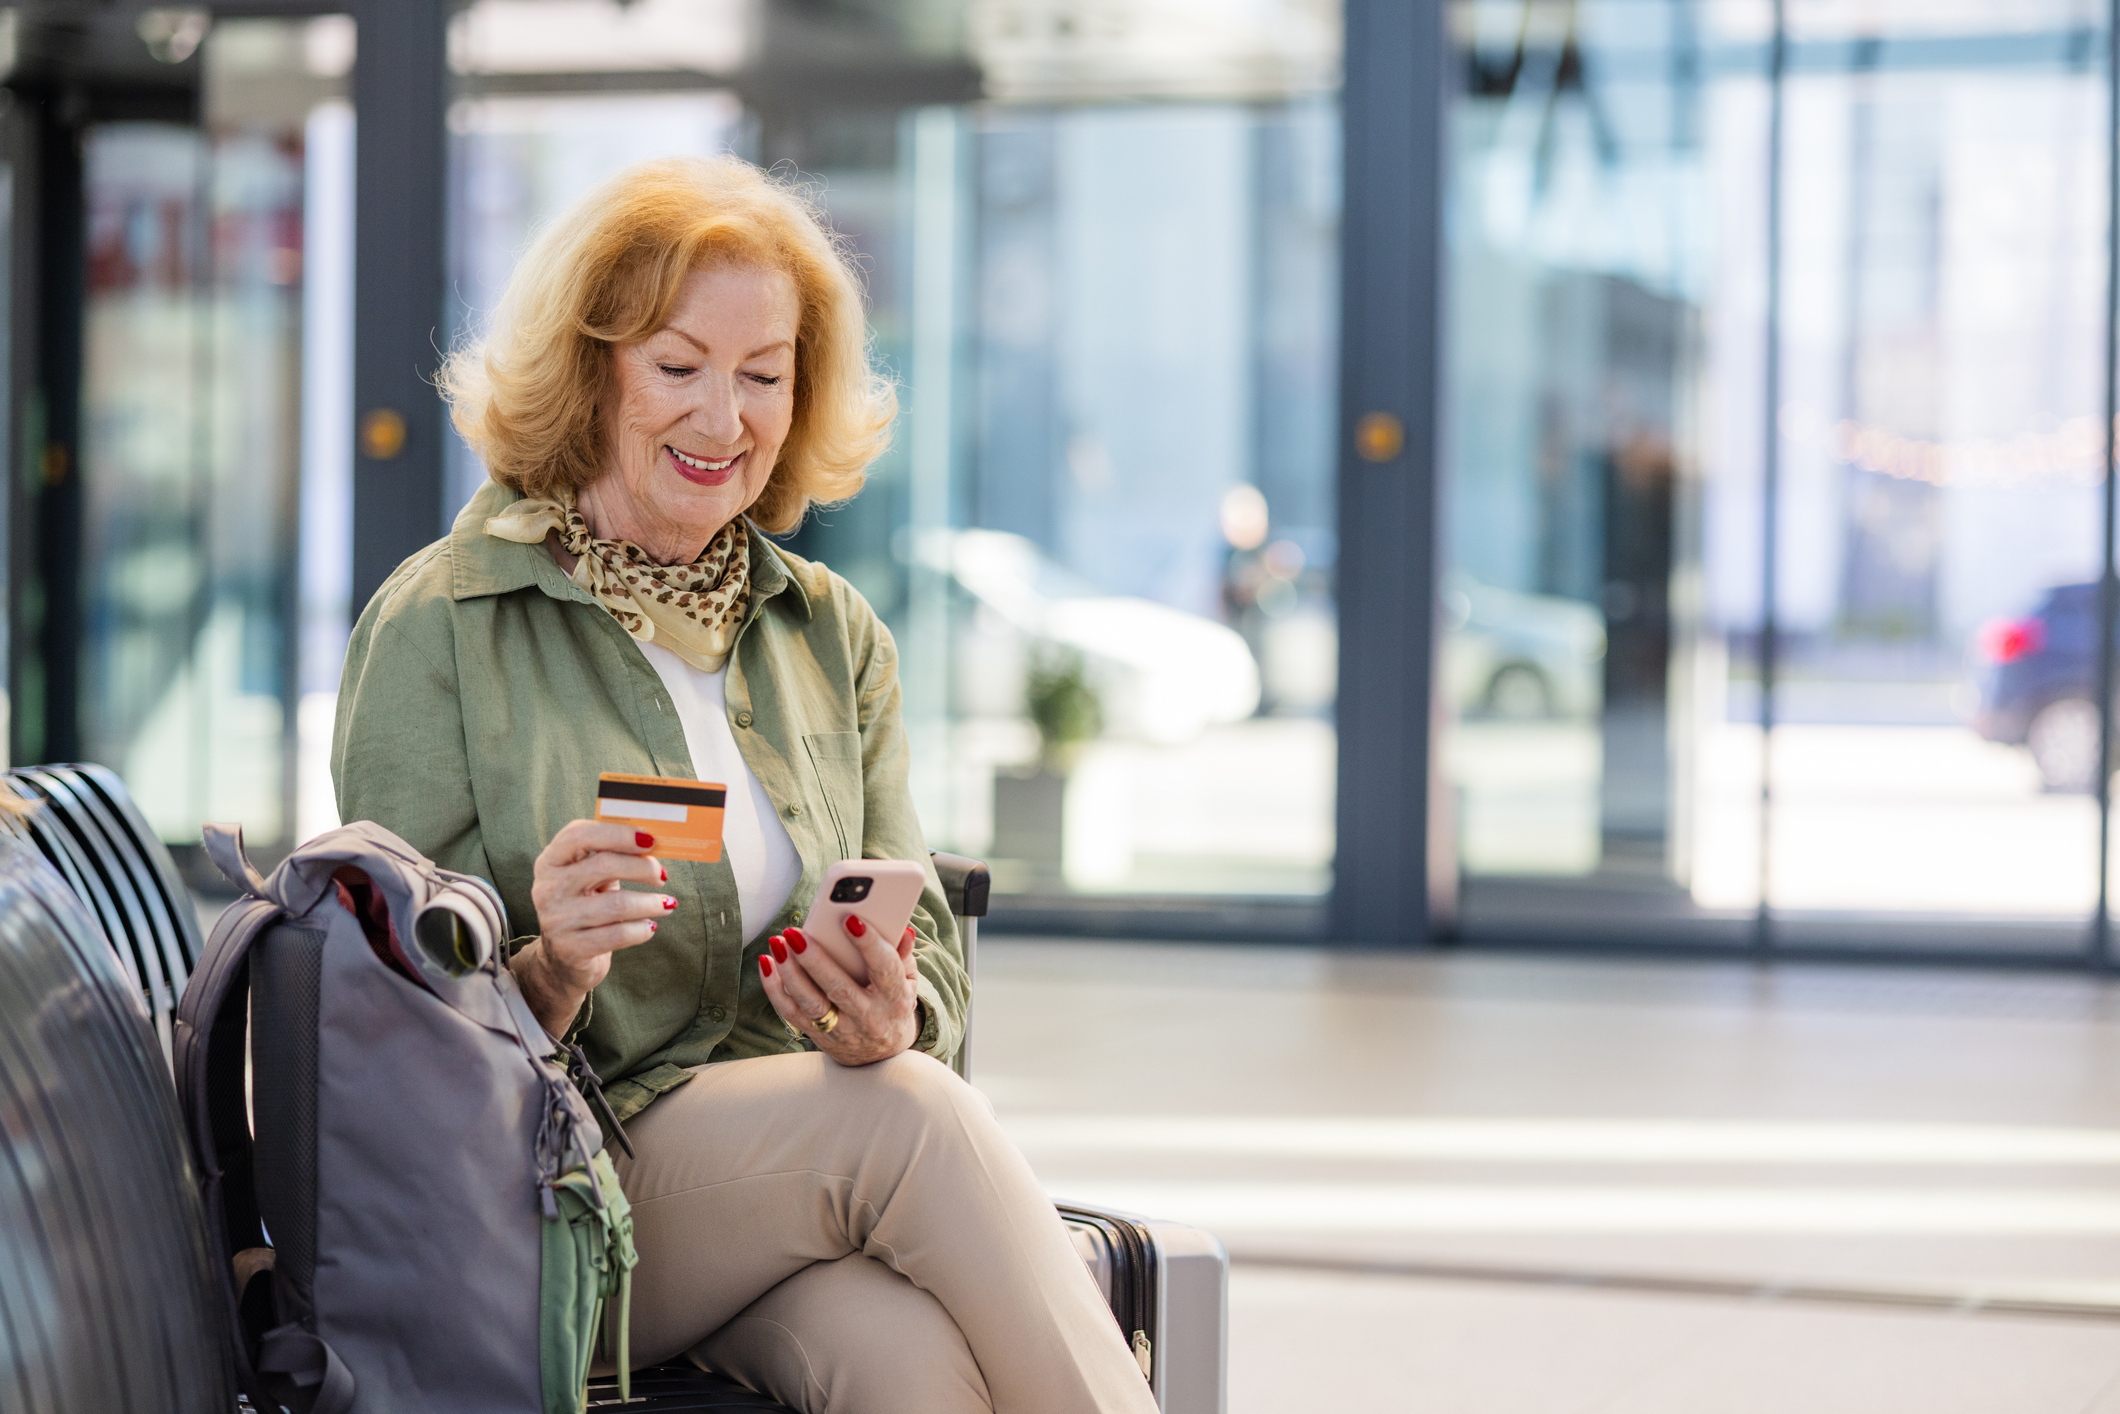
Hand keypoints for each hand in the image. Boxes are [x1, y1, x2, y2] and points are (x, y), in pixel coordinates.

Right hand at [512, 820, 671, 1036]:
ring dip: (650, 903)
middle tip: (662, 875)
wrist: (562, 960)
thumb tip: (654, 844)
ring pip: (617, 904)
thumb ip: (612, 857)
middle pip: (603, 865)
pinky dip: (642, 929)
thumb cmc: (585, 907)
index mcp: (550, 861)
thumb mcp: (590, 878)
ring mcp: (556, 920)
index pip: (579, 834)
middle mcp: (547, 888)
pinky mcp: (570, 949)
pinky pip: (618, 935)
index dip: (618, 833)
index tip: (650, 840)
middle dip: (643, 867)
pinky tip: (649, 927)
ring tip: (666, 904)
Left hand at [760, 919, 920, 1065]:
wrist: (878, 1058)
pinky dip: (774, 989)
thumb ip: (903, 956)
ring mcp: (839, 1029)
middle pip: (838, 987)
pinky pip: (790, 1013)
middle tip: (796, 933)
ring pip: (810, 1003)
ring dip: (790, 972)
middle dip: (814, 959)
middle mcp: (867, 1017)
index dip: (869, 944)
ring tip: (778, 944)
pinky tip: (767, 964)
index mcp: (894, 1000)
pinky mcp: (816, 1035)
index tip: (850, 920)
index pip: (884, 969)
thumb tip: (903, 930)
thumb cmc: (892, 1008)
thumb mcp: (907, 984)